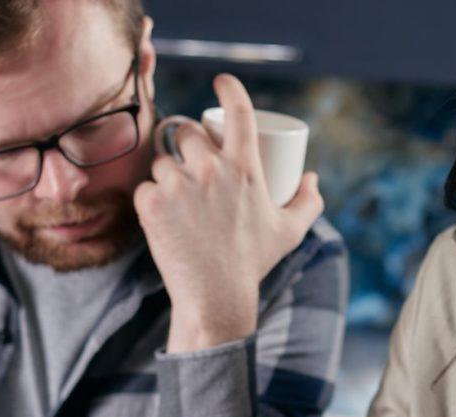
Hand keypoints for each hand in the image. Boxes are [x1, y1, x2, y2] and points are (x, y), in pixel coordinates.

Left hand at [135, 73, 323, 351]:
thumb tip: (310, 177)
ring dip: (166, 173)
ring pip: (162, 161)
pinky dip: (150, 199)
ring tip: (176, 198)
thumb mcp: (289, 232)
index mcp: (245, 168)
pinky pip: (144, 187)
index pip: (239, 112)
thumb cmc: (253, 263)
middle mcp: (211, 170)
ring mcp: (179, 185)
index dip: (229, 88)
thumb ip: (308, 202)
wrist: (216, 297)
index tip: (221, 81)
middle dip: (187, 143)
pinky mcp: (152, 204)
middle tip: (189, 165)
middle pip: (187, 132)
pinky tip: (160, 215)